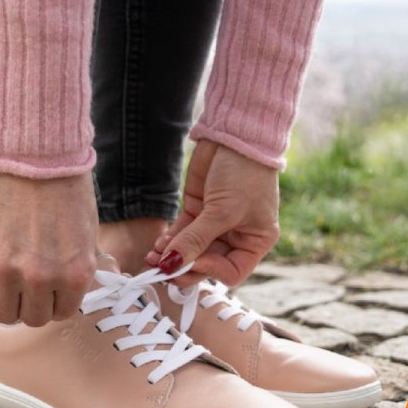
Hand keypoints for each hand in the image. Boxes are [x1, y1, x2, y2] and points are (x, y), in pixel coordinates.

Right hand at [0, 169, 97, 326]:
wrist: (33, 154)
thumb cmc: (65, 189)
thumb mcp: (85, 235)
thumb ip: (73, 269)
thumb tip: (62, 293)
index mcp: (74, 275)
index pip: (61, 313)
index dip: (55, 301)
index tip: (51, 288)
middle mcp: (41, 278)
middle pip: (31, 319)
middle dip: (32, 304)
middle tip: (30, 283)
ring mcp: (6, 268)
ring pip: (3, 312)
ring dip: (8, 298)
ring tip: (11, 276)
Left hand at [143, 139, 279, 287]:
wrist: (235, 135)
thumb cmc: (244, 175)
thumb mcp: (222, 211)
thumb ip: (195, 240)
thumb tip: (170, 266)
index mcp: (255, 241)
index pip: (232, 272)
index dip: (210, 272)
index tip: (192, 263)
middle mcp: (236, 236)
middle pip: (207, 264)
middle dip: (184, 267)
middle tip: (162, 271)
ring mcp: (215, 224)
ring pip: (190, 250)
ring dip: (172, 256)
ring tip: (153, 258)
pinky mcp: (197, 210)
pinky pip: (182, 234)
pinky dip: (169, 241)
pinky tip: (158, 245)